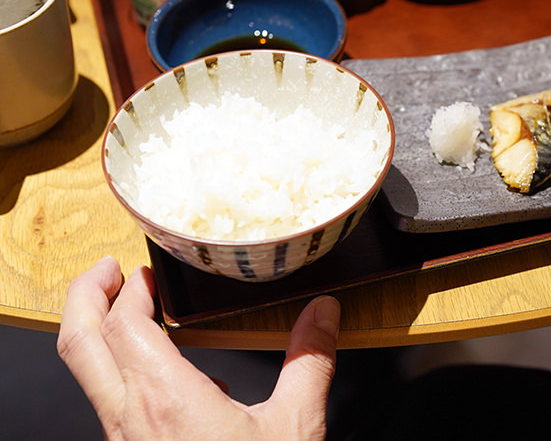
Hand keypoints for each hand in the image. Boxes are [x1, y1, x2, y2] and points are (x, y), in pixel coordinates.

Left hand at [57, 257, 339, 440]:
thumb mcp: (294, 426)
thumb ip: (309, 360)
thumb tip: (324, 312)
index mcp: (167, 402)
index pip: (124, 325)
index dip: (130, 289)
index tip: (147, 270)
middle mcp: (131, 421)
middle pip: (80, 346)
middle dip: (84, 298)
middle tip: (106, 270)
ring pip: (88, 377)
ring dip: (98, 335)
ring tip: (130, 312)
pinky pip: (111, 405)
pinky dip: (122, 372)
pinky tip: (169, 378)